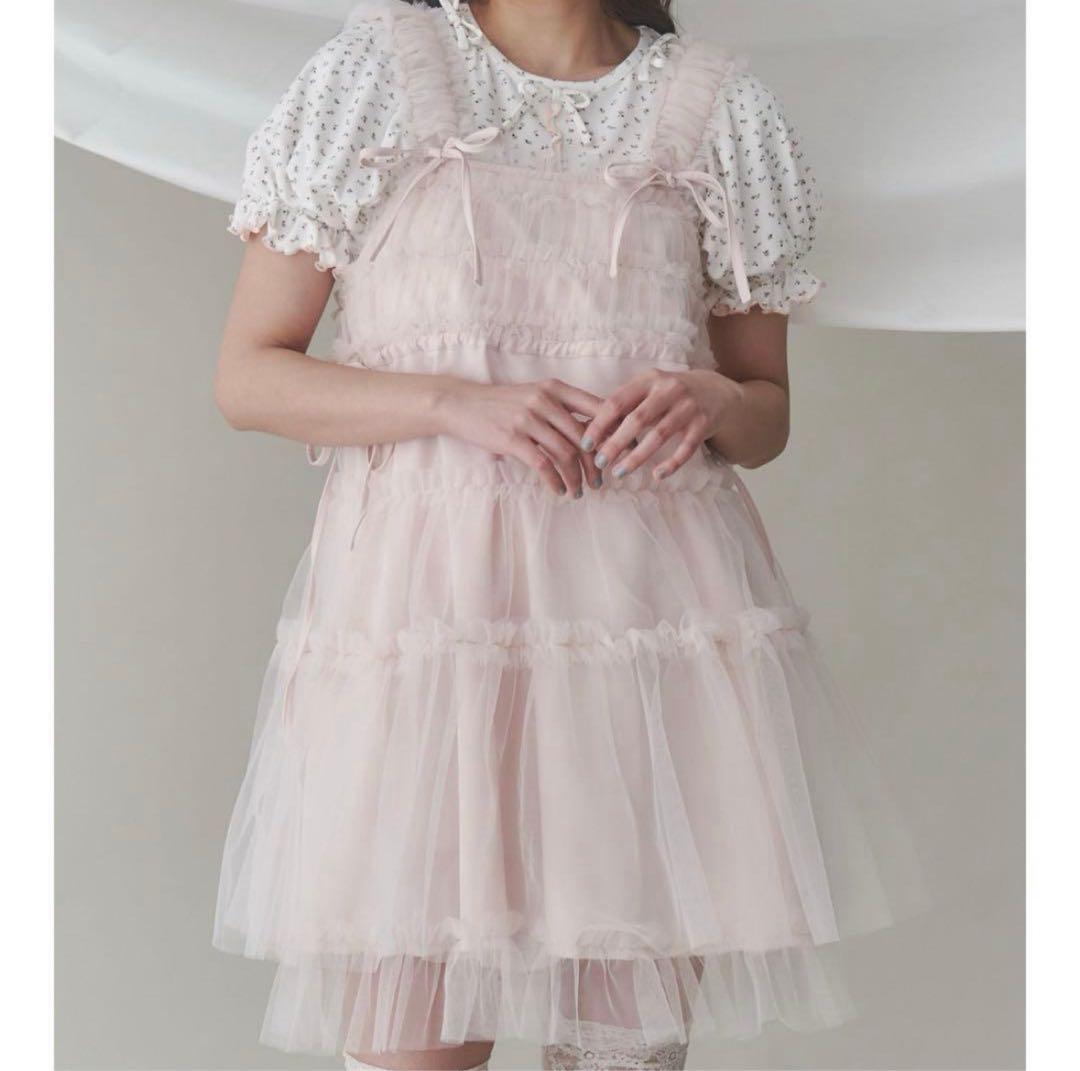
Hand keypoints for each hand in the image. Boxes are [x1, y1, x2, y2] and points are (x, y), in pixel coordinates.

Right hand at [436, 378, 603, 495]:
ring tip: (579, 491)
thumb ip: (561, 409)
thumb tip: (596, 432)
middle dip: (596, 464)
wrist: (461, 404)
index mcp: (555, 388)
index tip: (622, 452)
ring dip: (576, 478)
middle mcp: (544, 400)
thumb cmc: (502, 404)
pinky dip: (555, 481)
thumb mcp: (534, 396)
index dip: (614, 431)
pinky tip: (559, 490)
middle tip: (599, 481)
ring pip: (566, 453)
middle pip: (585, 437)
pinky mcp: (512, 438)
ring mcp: (528, 419)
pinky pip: (543, 464)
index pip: (597, 408)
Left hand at [580, 369, 744, 479]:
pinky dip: (671, 464)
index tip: (585, 444)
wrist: (718, 391)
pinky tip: (657, 476)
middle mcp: (669, 389)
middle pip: (637, 420)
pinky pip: (686, 448)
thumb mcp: (651, 389)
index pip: (617, 402)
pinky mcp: (704, 423)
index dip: (599, 424)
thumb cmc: (672, 394)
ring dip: (637, 457)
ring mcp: (688, 406)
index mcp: (649, 380)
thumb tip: (590, 428)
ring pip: (659, 435)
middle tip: (600, 463)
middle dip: (615, 444)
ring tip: (619, 473)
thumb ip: (627, 404)